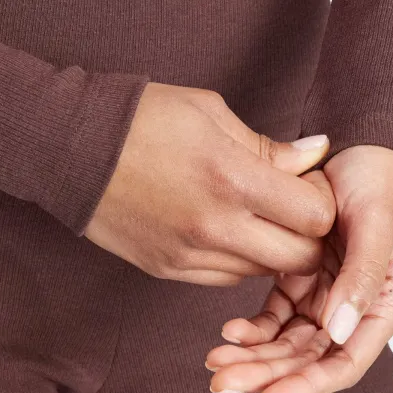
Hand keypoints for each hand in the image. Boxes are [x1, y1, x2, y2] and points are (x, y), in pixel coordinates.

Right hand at [84, 82, 335, 285]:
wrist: (70, 147)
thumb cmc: (142, 118)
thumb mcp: (211, 113)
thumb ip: (269, 146)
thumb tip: (315, 155)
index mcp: (232, 178)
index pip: (316, 216)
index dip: (322, 201)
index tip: (309, 184)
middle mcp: (215, 227)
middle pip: (299, 258)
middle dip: (309, 236)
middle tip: (293, 207)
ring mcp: (189, 255)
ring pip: (262, 272)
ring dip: (272, 248)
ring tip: (256, 215)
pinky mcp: (168, 270)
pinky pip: (225, 279)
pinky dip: (237, 259)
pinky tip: (226, 229)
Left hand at [205, 145, 392, 392]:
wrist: (363, 148)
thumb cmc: (383, 181)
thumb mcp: (378, 221)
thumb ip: (362, 276)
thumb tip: (340, 332)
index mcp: (386, 302)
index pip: (345, 361)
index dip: (306, 387)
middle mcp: (357, 308)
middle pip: (310, 358)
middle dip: (267, 375)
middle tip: (222, 382)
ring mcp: (329, 295)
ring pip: (289, 341)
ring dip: (255, 355)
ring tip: (215, 362)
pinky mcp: (305, 278)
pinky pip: (277, 313)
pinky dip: (254, 325)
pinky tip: (230, 329)